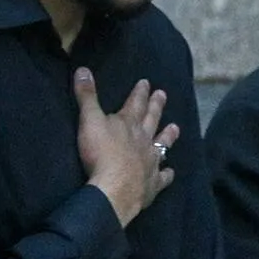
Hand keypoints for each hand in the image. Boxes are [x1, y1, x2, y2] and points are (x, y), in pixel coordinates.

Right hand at [75, 70, 178, 225]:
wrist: (115, 188)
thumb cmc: (101, 153)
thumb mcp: (89, 121)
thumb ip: (87, 97)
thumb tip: (83, 70)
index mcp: (128, 124)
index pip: (135, 103)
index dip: (140, 92)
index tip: (146, 82)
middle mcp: (143, 140)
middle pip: (151, 119)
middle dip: (156, 106)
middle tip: (162, 95)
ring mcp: (151, 162)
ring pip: (162, 145)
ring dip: (168, 136)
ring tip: (175, 127)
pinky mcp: (153, 183)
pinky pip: (163, 177)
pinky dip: (167, 174)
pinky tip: (170, 172)